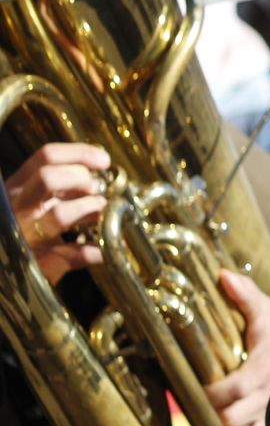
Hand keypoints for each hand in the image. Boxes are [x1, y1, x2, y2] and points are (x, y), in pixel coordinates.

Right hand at [4, 143, 109, 284]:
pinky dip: (95, 251)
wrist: (6, 272)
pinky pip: (74, 255)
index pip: (46, 156)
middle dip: (81, 179)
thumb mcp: (34, 202)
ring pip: (60, 214)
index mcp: (17, 188)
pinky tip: (101, 249)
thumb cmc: (24, 230)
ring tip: (98, 211)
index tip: (104, 161)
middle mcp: (16, 209)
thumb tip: (99, 178)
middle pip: (49, 178)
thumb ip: (61, 187)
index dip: (81, 153)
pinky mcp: (37, 264)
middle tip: (94, 189)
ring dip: (90, 209)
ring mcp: (25, 236)